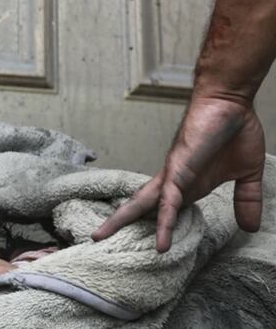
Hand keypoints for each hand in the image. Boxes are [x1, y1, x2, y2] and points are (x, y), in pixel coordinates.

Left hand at [92, 95, 265, 251]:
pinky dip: (163, 220)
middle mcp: (174, 181)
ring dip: (124, 221)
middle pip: (139, 206)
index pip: (164, 210)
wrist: (231, 102)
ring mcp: (173, 174)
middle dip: (117, 221)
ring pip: (144, 203)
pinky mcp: (179, 168)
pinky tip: (161, 239)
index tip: (143, 244)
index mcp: (188, 185)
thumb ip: (246, 200)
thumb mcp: (246, 175)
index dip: (154, 226)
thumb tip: (251, 227)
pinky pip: (168, 200)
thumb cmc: (235, 132)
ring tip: (103, 239)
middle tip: (95, 237)